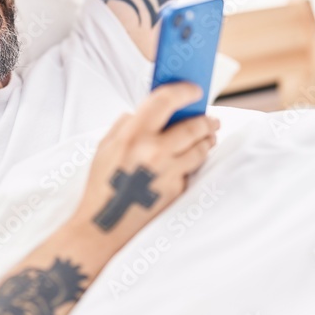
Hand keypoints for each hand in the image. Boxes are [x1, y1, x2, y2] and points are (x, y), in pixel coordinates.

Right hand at [71, 81, 219, 248]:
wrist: (103, 225)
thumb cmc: (102, 184)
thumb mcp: (105, 147)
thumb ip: (126, 124)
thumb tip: (147, 111)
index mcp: (133, 134)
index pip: (166, 101)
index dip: (184, 91)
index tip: (194, 90)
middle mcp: (154, 151)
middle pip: (193, 126)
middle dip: (206, 120)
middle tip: (212, 119)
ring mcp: (168, 172)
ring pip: (200, 148)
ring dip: (207, 140)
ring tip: (208, 136)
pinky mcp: (176, 190)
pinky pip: (191, 170)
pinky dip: (192, 163)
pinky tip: (189, 161)